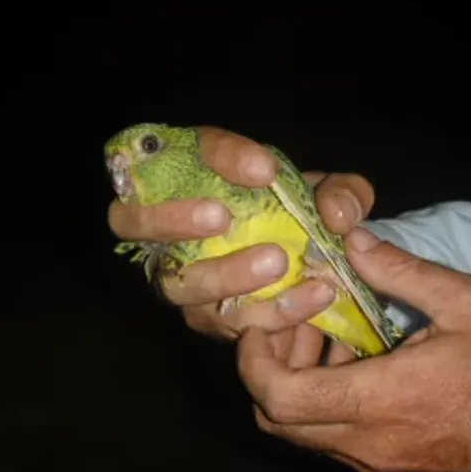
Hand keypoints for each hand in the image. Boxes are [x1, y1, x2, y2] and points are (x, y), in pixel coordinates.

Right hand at [107, 126, 374, 339]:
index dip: (214, 157)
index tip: (263, 168)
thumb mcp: (329, 196)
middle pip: (130, 221)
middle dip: (172, 218)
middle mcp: (164, 228)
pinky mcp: (207, 316)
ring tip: (278, 262)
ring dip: (222, 272)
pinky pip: (226, 320)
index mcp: (184, 175)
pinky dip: (270, 311)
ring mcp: (179, 276)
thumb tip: (336, 216)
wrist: (312, 264)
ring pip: (176, 281)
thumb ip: (340, 192)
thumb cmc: (302, 215)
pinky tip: (312, 297)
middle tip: (223, 217)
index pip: (174, 152)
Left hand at [238, 226, 470, 471]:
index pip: (279, 397)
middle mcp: (367, 445)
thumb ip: (401, 271)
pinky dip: (326, 405)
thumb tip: (350, 241)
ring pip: (302, 433)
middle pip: (276, 419)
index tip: (260, 323)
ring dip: (298, 386)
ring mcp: (375, 468)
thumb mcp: (469, 305)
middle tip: (297, 324)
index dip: (252, 360)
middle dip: (269, 368)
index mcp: (382, 401)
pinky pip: (333, 444)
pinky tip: (361, 369)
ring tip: (333, 338)